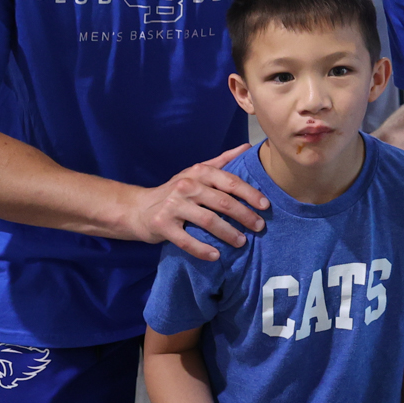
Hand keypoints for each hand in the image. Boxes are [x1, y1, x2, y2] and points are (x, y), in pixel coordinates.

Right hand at [121, 144, 267, 259]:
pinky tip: (216, 256)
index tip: (265, 206)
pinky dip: (202, 249)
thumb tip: (247, 147)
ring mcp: (173, 205)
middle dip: (245, 216)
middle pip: (223, 202)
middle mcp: (186, 186)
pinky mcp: (162, 224)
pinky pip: (186, 240)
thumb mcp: (196, 172)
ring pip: (208, 221)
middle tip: (259, 227)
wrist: (138, 208)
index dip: (250, 194)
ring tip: (242, 242)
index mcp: (198, 172)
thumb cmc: (176, 191)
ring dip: (228, 233)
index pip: (230, 182)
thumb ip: (222, 161)